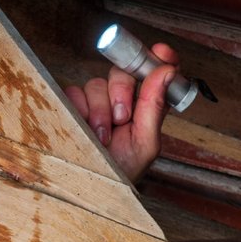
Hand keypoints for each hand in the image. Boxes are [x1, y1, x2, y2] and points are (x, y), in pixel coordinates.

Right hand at [64, 42, 178, 182]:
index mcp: (146, 107)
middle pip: (123, 72)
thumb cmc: (121, 172)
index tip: (162, 52)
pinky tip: (84, 130)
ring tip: (102, 137)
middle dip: (122, 90)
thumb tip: (167, 70)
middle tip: (122, 116)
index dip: (159, 59)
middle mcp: (122, 101)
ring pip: (97, 83)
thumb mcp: (145, 143)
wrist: (85, 188)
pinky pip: (74, 92)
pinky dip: (80, 110)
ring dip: (100, 110)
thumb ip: (155, 105)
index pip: (155, 74)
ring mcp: (96, 103)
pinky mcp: (73, 106)